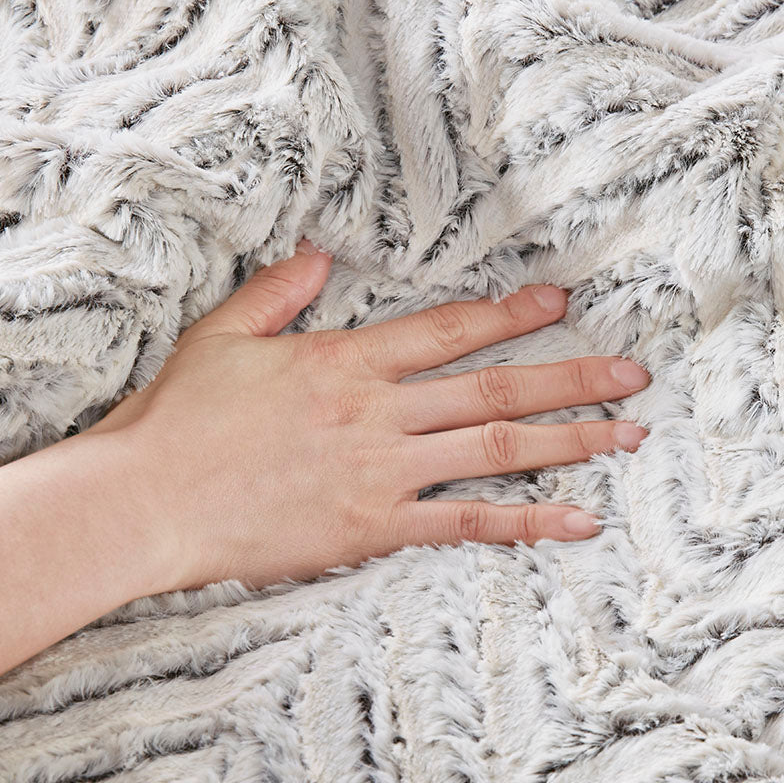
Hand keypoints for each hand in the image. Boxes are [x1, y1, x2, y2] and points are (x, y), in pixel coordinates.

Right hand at [89, 239, 650, 591]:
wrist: (148, 501)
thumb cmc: (179, 419)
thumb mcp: (222, 336)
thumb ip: (279, 293)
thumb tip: (322, 255)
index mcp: (345, 359)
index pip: (448, 328)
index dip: (510, 312)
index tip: (560, 300)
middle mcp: (378, 410)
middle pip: (494, 385)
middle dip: (572, 376)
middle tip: (635, 375)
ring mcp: (382, 470)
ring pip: (496, 448)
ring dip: (570, 440)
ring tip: (629, 437)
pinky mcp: (374, 527)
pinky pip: (465, 523)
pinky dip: (526, 522)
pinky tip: (578, 521)